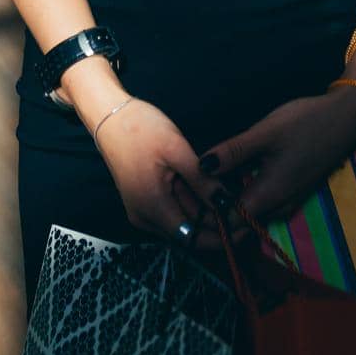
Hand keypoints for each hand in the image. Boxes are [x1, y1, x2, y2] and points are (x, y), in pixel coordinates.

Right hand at [93, 96, 252, 253]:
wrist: (109, 115)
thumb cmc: (141, 128)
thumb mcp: (177, 150)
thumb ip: (202, 180)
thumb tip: (228, 203)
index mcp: (153, 208)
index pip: (192, 239)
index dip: (220, 238)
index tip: (246, 230)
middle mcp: (145, 218)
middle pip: (188, 233)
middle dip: (217, 225)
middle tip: (245, 212)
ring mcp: (142, 210)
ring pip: (182, 221)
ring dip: (206, 215)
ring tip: (234, 201)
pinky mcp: (144, 199)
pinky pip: (173, 210)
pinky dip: (193, 205)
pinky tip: (211, 192)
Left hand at [196, 90, 355, 226]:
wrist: (345, 117)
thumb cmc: (305, 123)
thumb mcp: (265, 133)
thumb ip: (234, 152)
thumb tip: (200, 167)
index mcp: (269, 196)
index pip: (230, 223)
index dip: (206, 216)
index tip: (184, 199)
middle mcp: (278, 205)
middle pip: (239, 220)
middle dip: (213, 210)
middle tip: (187, 188)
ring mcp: (287, 198)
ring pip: (250, 210)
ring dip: (228, 200)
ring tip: (202, 179)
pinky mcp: (292, 187)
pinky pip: (261, 199)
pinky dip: (243, 191)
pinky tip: (231, 170)